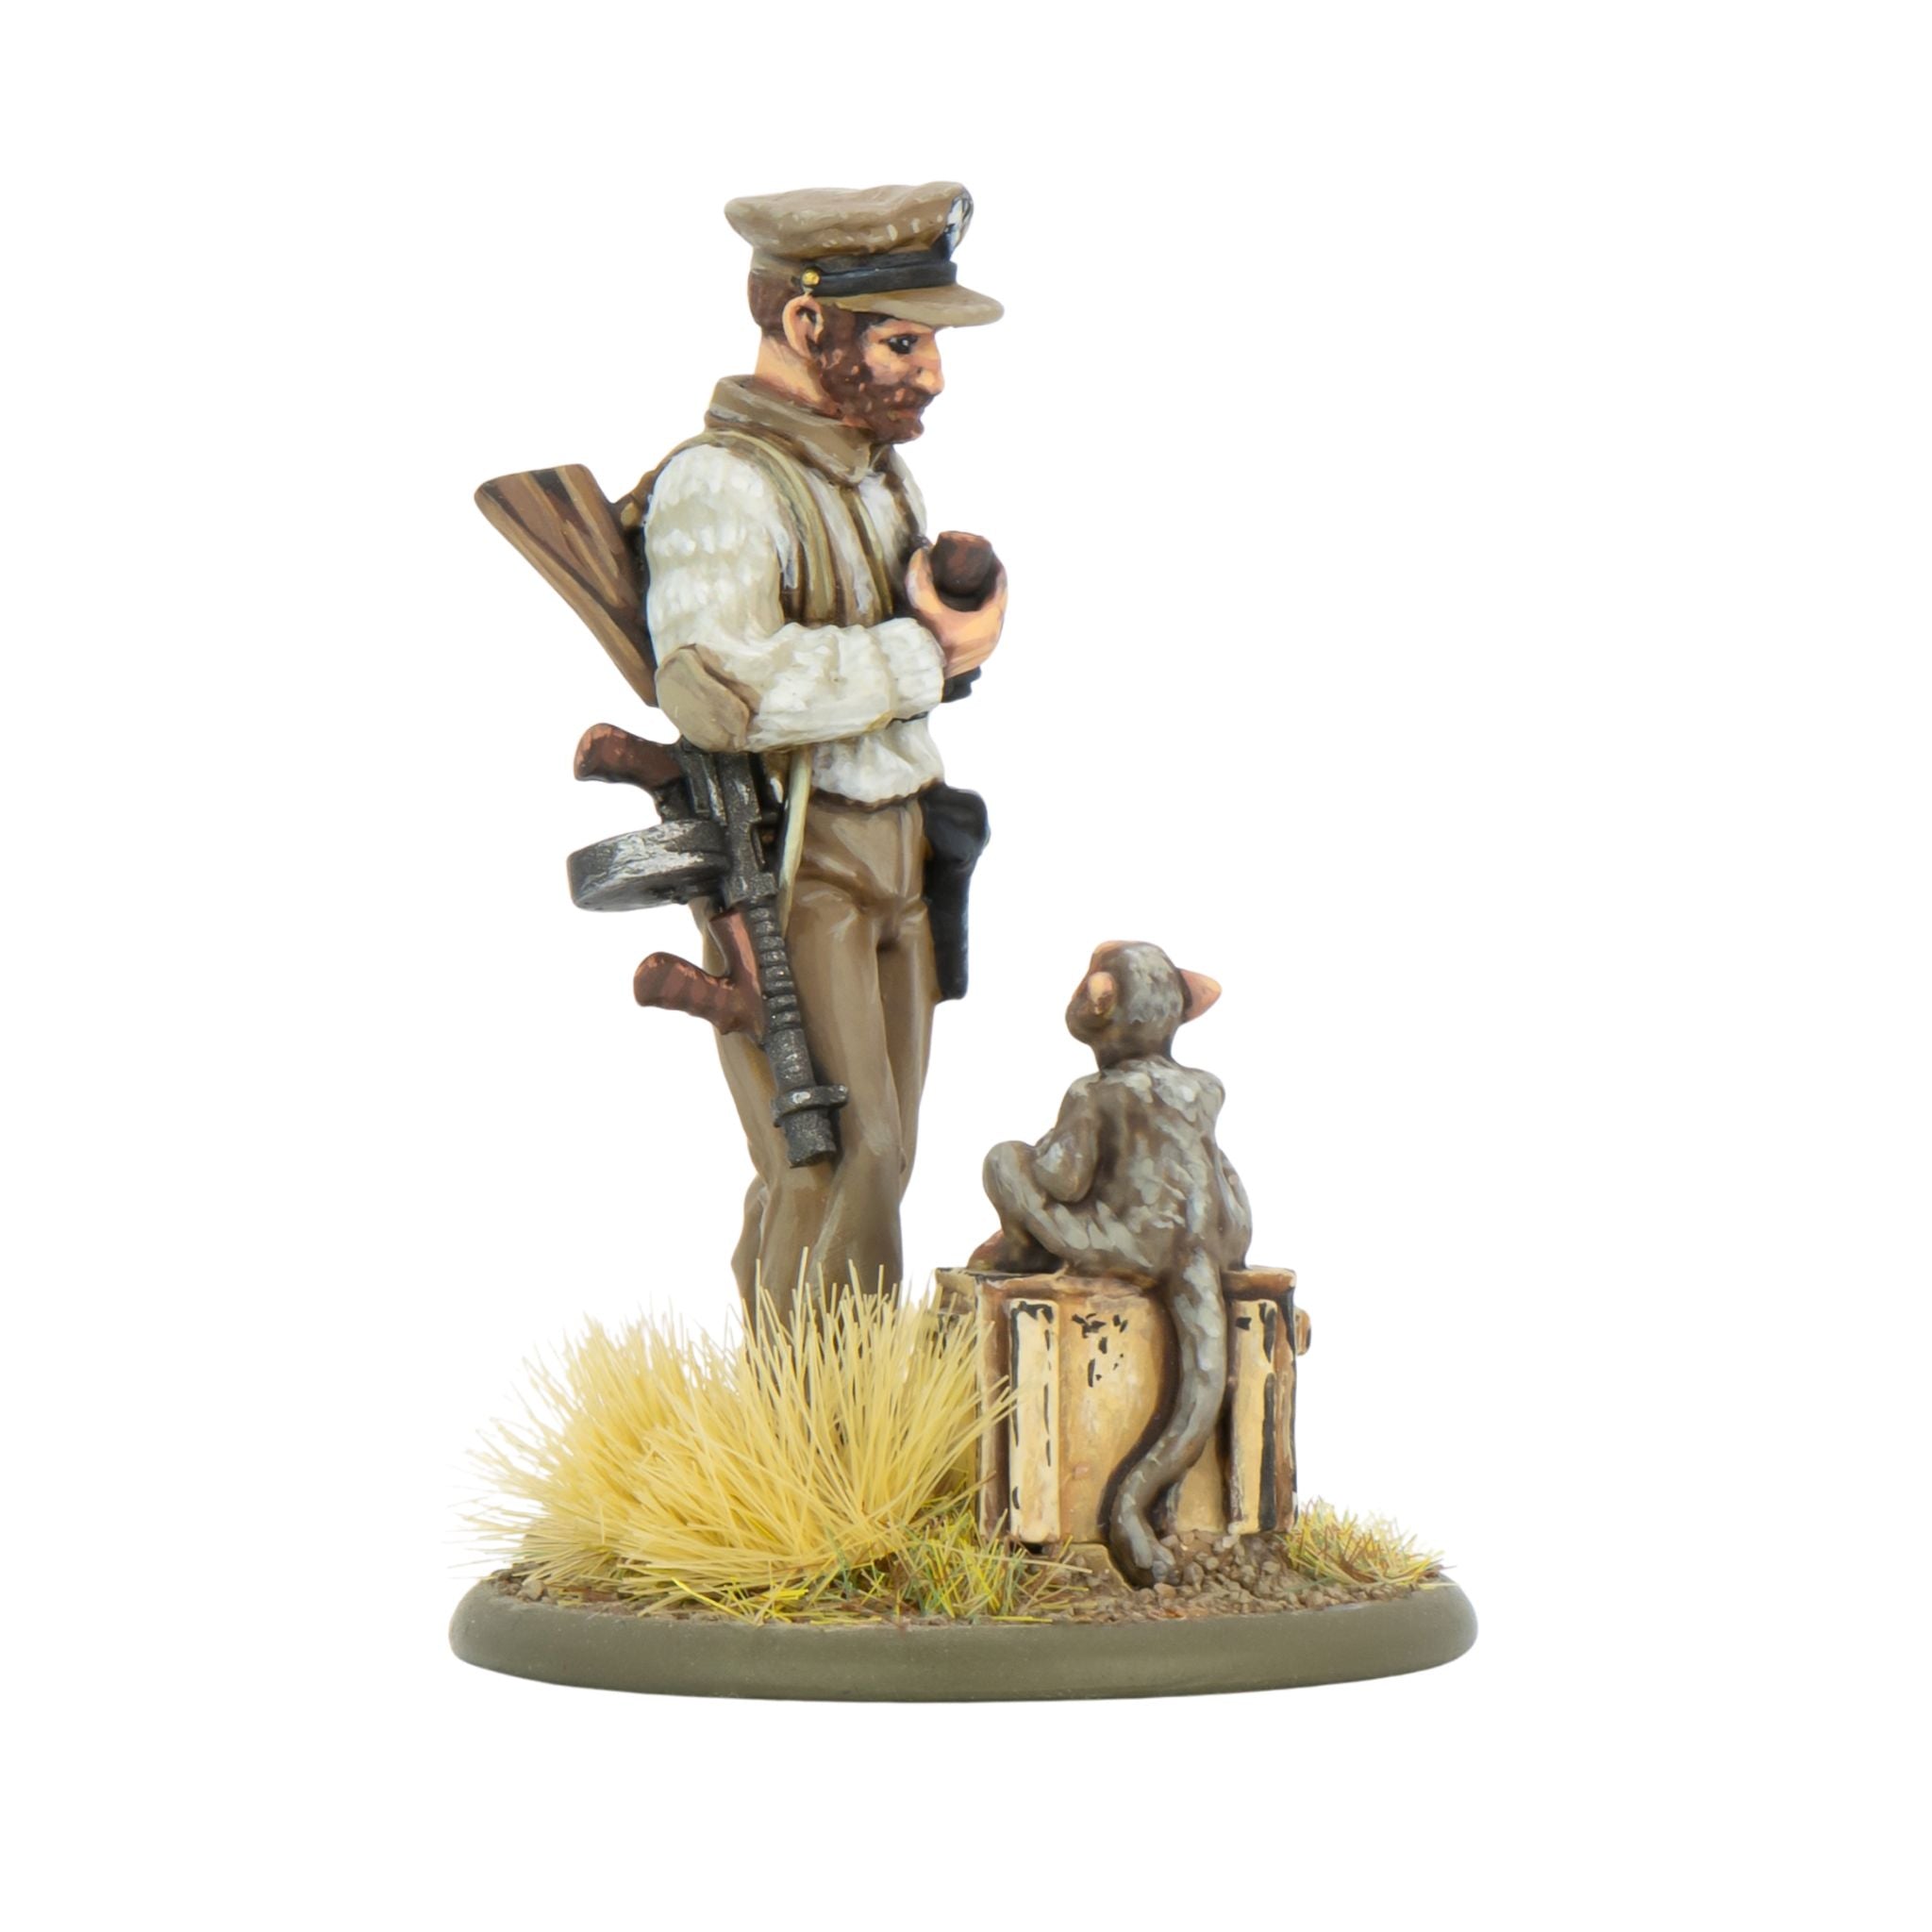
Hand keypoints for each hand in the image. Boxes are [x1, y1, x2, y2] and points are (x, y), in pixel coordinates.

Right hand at [905, 543, 1006, 677]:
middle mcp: (994, 636)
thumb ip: (921, 575)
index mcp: (990, 621)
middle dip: (989, 583)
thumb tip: (922, 552)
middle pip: (998, 602)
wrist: (918, 672)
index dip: (996, 568)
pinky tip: (969, 611)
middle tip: (977, 568)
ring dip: (985, 601)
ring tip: (972, 587)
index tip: (988, 555)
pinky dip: (980, 617)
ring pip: (992, 618)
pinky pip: (985, 631)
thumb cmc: (925, 637)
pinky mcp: (977, 658)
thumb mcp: (923, 602)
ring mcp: (987, 649)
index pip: (1001, 587)